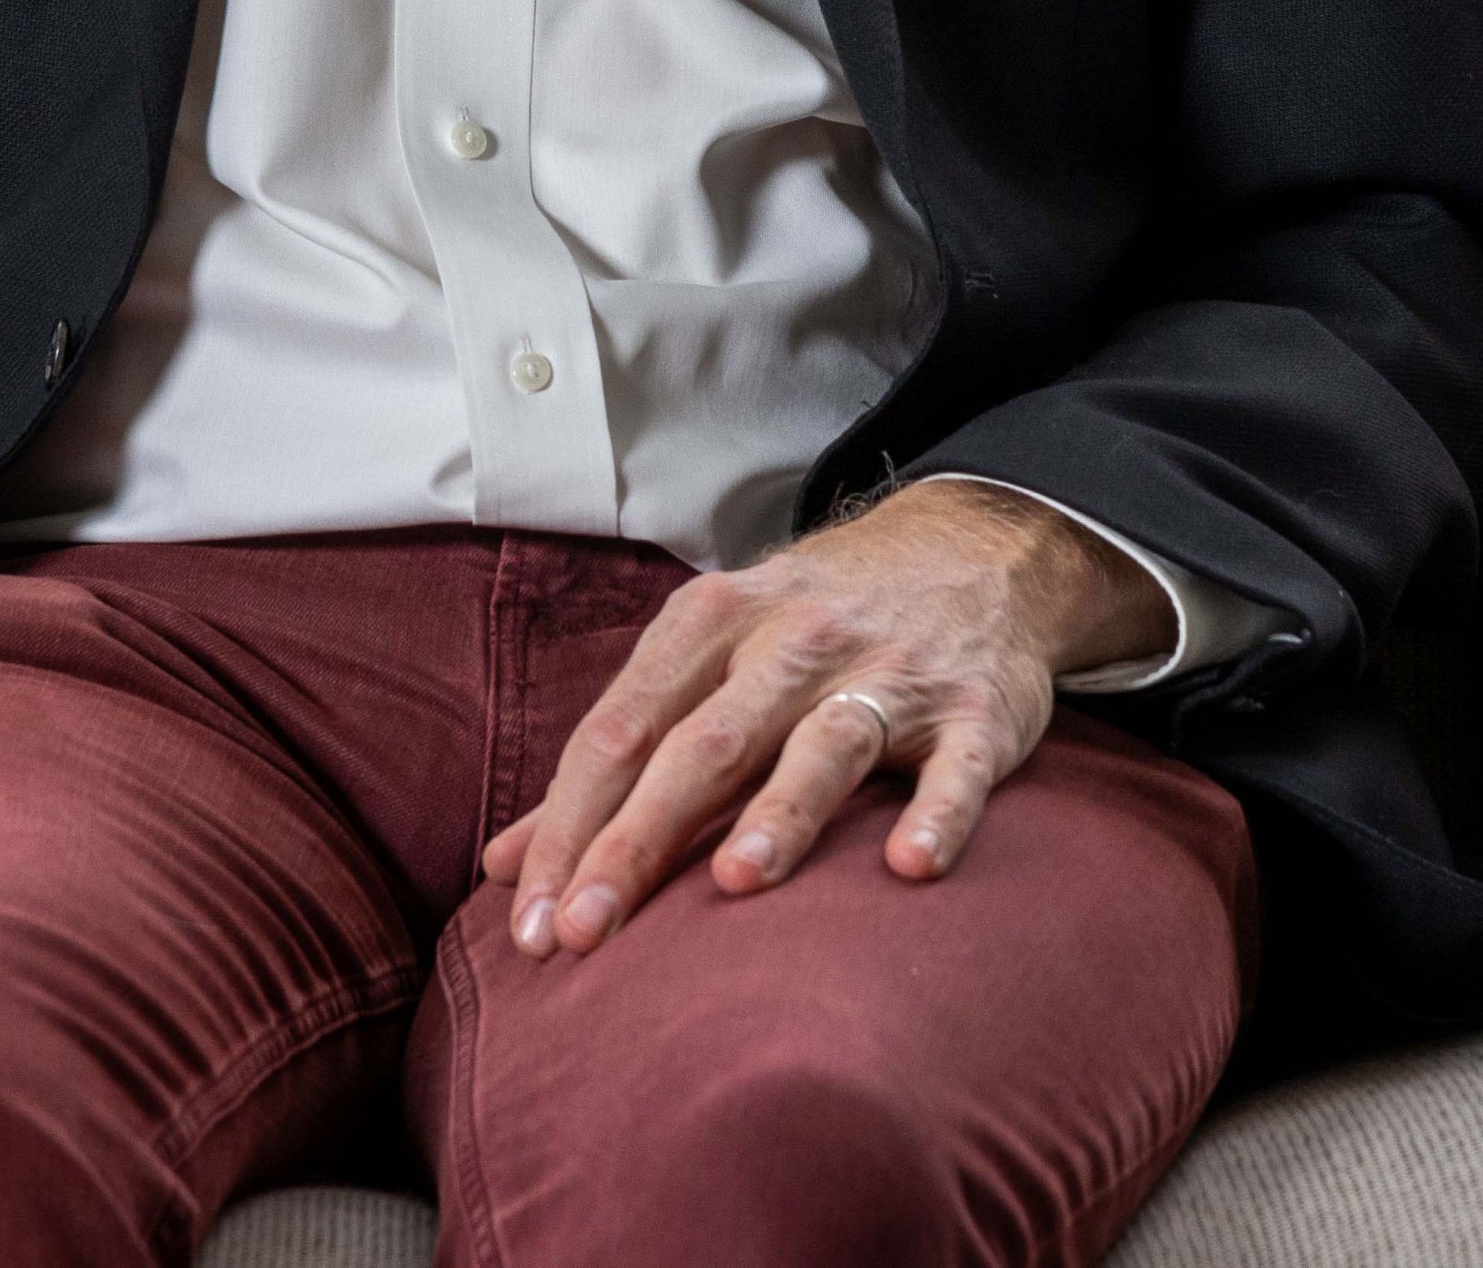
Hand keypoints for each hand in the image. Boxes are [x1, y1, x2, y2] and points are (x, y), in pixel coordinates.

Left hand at [484, 484, 1169, 958]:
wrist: (970, 550)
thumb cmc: (807, 628)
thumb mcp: (707, 658)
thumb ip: (616, 761)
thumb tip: (506, 866)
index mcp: (710, 621)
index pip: (621, 729)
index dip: (568, 823)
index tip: (531, 920)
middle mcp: (791, 641)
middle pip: (701, 745)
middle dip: (636, 839)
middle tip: (584, 933)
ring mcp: (888, 672)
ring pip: (822, 744)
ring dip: (779, 812)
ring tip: (732, 883)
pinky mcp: (976, 711)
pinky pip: (957, 766)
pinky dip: (936, 812)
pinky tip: (909, 867)